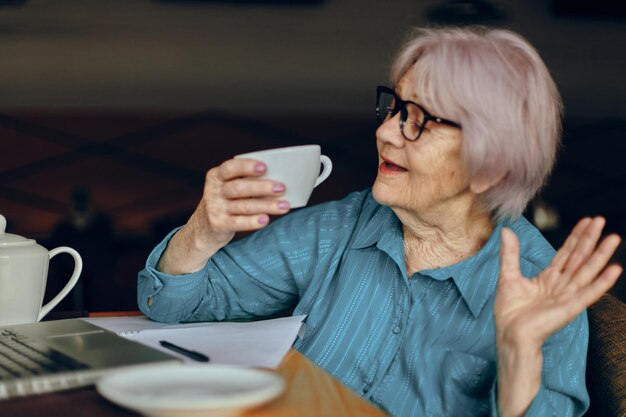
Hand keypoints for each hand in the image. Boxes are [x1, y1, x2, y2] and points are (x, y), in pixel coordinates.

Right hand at [157, 157, 289, 274]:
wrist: (203, 228)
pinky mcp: (218, 224)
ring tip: (284, 206)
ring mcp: (214, 208)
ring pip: (243, 206)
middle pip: (239, 187)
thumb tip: (279, 181)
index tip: (265, 167)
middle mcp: (213, 191)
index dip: (247, 167)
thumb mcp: (229, 188)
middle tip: (282, 188)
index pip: (230, 168)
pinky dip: (253, 221)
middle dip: (262, 187)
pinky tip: (266, 219)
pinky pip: (238, 222)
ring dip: (266, 205)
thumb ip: (247, 182)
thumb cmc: (227, 202)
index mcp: (216, 176)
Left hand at [493, 217, 621, 416]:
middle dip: (590, 239)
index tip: (587, 220)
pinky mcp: (570, 308)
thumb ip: (510, 254)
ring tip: (613, 238)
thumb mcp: (508, 276)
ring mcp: (567, 296)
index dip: (576, 237)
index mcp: (549, 278)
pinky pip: (589, 293)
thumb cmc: (510, 311)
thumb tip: (507, 231)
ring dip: (601, 255)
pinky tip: (614, 270)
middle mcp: (561, 285)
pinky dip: (602, 282)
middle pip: (579, 257)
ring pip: (587, 271)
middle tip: (602, 220)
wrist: (510, 334)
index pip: (566, 253)